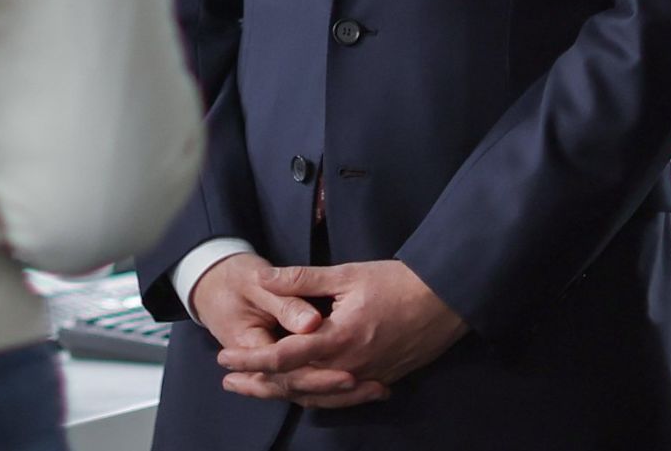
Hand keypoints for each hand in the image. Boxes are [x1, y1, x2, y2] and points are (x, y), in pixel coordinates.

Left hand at [217, 259, 467, 406]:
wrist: (446, 299)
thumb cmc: (398, 282)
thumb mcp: (347, 274)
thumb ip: (302, 280)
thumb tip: (264, 278)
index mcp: (337, 338)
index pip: (283, 357)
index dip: (251, 361)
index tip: (224, 361)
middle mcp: (350, 365)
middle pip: (295, 385)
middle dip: (259, 384)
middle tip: (230, 383)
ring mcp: (367, 377)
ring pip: (317, 396)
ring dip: (284, 394)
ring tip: (258, 389)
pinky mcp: (380, 379)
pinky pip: (341, 397)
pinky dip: (316, 397)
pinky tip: (302, 393)